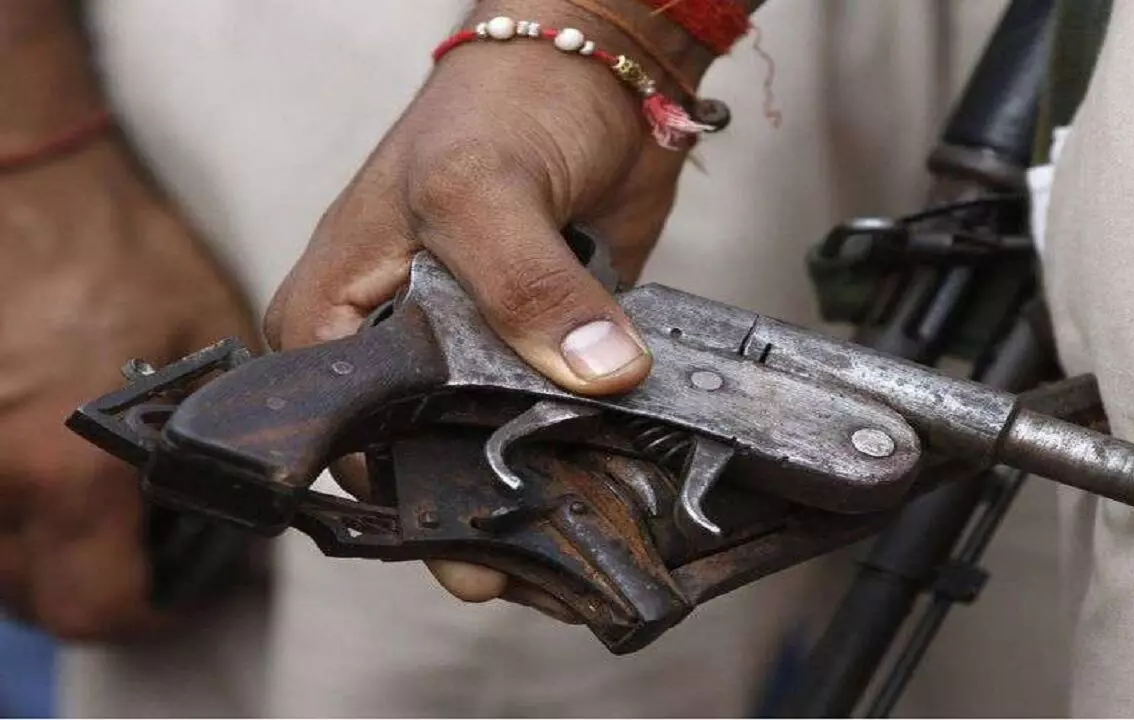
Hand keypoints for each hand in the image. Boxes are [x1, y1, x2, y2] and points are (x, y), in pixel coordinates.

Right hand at [0, 136, 259, 638]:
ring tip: (99, 511)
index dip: (147, 614)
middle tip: (146, 555)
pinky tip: (49, 474)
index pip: (96, 606)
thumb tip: (257, 475)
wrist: (25, 178)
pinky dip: (15, 513)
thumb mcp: (210, 345)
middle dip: (99, 590)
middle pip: (37, 600)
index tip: (177, 591)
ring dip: (51, 557)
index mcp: (66, 470)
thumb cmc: (113, 250)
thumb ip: (231, 427)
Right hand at [265, 1, 715, 604]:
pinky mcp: (532, 353)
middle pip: (421, 461)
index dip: (414, 490)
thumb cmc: (499, 102)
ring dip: (544, 474)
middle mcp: (388, 350)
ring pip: (492, 448)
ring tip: (592, 505)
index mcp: (327, 322)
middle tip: (553, 532)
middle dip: (485, 496)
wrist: (592, 72)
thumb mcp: (481, 190)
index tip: (487, 521)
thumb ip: (524, 285)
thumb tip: (593, 373)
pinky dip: (585, 440)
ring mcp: (463, 357)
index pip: (348, 446)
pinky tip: (616, 463)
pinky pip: (554, 419)